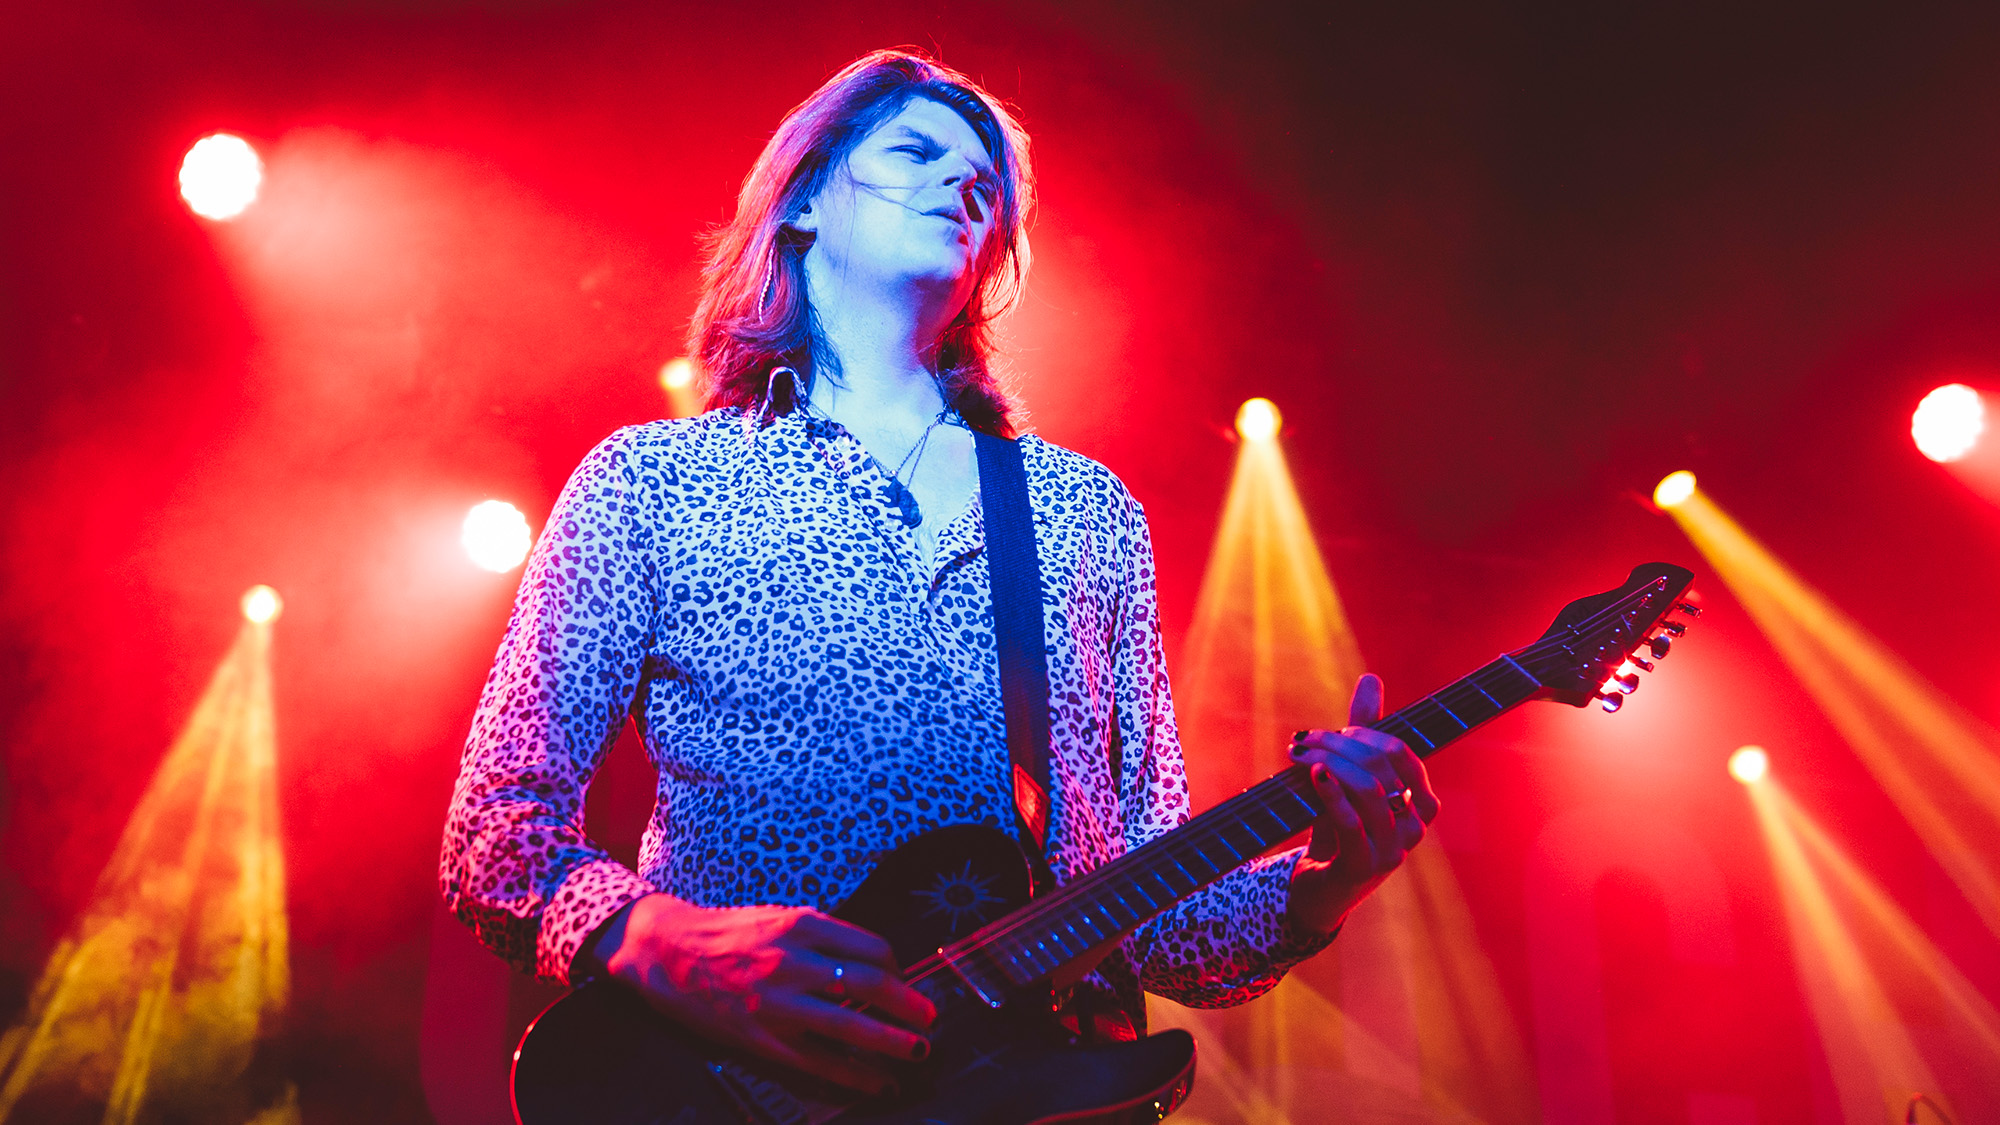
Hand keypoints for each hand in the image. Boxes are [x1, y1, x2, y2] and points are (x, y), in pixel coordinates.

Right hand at [589, 894, 935, 1095]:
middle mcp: (794, 962)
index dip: (898, 968)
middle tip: (930, 1018)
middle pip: (870, 985)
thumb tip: (873, 964)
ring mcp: (778, 1003)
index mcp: (802, 926)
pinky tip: (877, 1082)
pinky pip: (820, 1062)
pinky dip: (856, 1075)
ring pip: (851, 1026)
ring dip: (893, 1042)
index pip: (872, 948)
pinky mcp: (762, 1038)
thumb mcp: (780, 918)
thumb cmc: (729, 933)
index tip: (905, 980)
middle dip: (909, 1005)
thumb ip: (824, 938)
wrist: (668, 951)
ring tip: (918, 1051)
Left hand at [1285, 673, 1439, 936]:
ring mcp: (1392, 850)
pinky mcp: (1363, 868)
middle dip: (1339, 745)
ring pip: (1367, 790)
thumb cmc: (1340, 827)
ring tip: (1299, 755)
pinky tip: (1313, 775)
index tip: (1334, 733)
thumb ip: (1363, 730)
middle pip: (1381, 767)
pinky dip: (1330, 793)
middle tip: (1304, 740)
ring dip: (1328, 763)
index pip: (1402, 754)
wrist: (1320, 887)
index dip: (1366, 735)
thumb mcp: (1351, 777)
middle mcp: (1414, 827)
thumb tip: (1371, 678)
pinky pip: (1351, 823)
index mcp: (1419, 803)